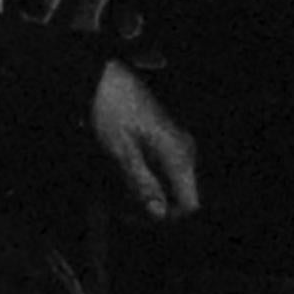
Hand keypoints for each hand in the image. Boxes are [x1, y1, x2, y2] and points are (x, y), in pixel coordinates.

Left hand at [90, 60, 198, 222]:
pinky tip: (119, 174)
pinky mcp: (164, 141)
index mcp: (177, 154)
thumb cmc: (110, 109)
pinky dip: (141, 178)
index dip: (164, 217)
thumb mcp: (120, 151)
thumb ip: (141, 183)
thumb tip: (159, 214)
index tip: (135, 216)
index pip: (189, 204)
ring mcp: (175, 145)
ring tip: (113, 188)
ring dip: (142, 193)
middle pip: (178, 197)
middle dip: (149, 206)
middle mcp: (183, 150)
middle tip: (117, 206)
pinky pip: (160, 170)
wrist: (103, 76)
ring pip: (168, 185)